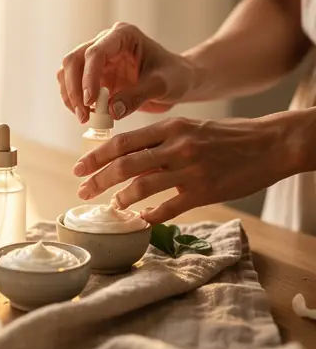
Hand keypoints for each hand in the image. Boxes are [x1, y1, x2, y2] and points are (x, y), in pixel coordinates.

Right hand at [57, 22, 193, 122]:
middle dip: (74, 89)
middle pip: (73, 60)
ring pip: (67, 73)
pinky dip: (75, 102)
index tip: (91, 102)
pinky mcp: (94, 76)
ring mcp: (97, 60)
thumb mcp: (162, 85)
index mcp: (122, 36)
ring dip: (71, 97)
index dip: (89, 77)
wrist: (178, 81)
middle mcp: (105, 43)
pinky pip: (74, 87)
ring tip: (85, 118)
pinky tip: (89, 116)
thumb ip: (137, 96)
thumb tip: (110, 111)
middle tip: (84, 116)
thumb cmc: (175, 76)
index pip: (95, 52)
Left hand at [73, 114, 296, 223]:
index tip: (79, 168)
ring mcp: (189, 169)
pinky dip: (149, 217)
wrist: (269, 144)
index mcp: (170, 127)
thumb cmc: (227, 136)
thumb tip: (128, 157)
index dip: (96, 156)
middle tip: (82, 192)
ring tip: (111, 207)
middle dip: (97, 180)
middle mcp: (175, 146)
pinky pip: (167, 208)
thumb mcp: (190, 127)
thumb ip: (160, 141)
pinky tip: (140, 221)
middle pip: (124, 165)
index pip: (122, 142)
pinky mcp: (203, 192)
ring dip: (120, 200)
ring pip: (141, 187)